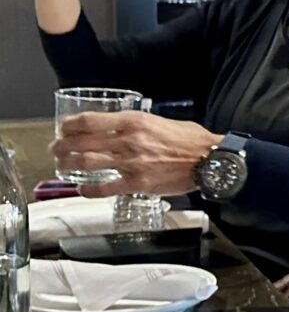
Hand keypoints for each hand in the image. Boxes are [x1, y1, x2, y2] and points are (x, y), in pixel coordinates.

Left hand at [51, 110, 221, 196]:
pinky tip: (83, 189)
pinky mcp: (137, 183)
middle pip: (81, 143)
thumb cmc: (191, 141)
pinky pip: (104, 188)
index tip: (63, 129)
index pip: (89, 121)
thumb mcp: (162, 121)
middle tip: (56, 149)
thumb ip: (139, 125)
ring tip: (62, 167)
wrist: (209, 160)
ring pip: (86, 165)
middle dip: (62, 147)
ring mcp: (131, 163)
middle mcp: (128, 141)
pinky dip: (89, 190)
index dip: (70, 126)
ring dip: (68, 166)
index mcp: (134, 122)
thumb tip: (122, 128)